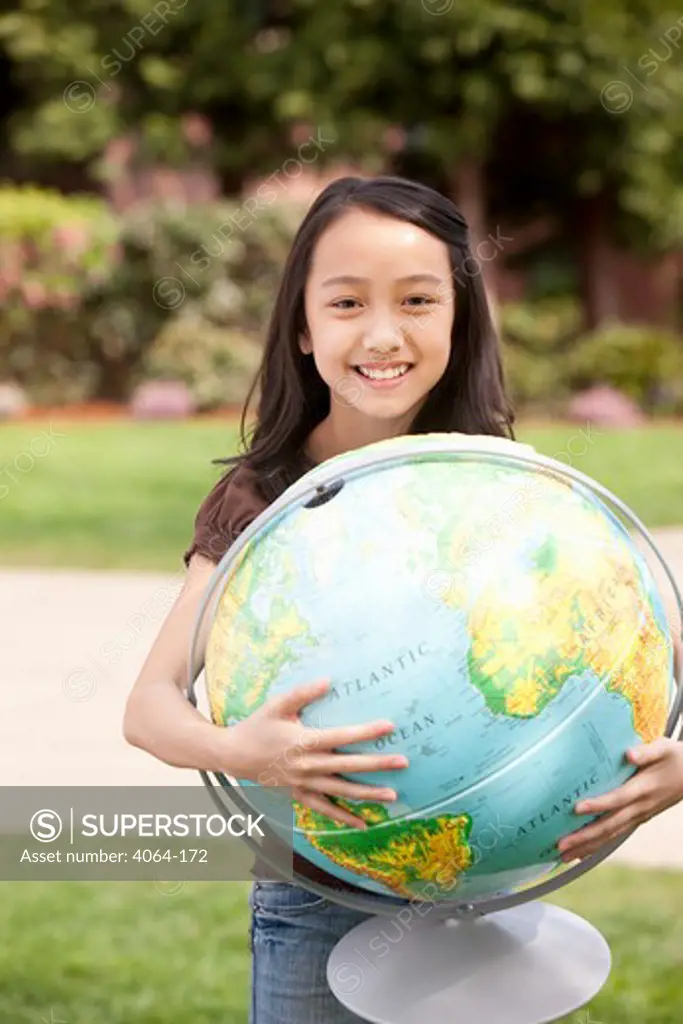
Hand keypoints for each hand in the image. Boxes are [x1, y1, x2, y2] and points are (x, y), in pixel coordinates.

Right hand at [227, 678, 408, 828]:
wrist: (233, 754)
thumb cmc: (257, 725)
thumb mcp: (277, 705)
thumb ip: (303, 693)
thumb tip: (329, 680)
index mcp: (303, 741)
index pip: (341, 736)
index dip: (365, 732)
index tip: (388, 726)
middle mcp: (307, 765)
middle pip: (348, 766)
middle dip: (377, 764)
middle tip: (403, 762)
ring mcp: (303, 783)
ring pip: (340, 791)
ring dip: (367, 793)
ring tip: (392, 794)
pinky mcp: (299, 794)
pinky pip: (324, 808)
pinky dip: (342, 816)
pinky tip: (363, 822)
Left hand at [557, 738, 682, 861]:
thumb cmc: (676, 758)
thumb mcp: (664, 748)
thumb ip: (646, 752)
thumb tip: (629, 754)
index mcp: (643, 789)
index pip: (618, 799)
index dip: (598, 804)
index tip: (576, 808)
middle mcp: (640, 807)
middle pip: (610, 825)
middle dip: (584, 837)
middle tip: (560, 846)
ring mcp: (639, 816)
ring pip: (611, 835)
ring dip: (587, 846)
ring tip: (563, 856)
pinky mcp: (638, 819)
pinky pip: (616, 835)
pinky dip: (598, 846)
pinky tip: (581, 854)